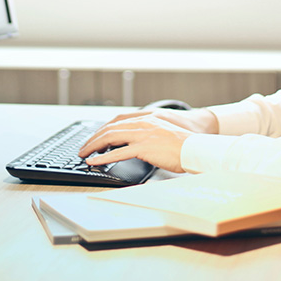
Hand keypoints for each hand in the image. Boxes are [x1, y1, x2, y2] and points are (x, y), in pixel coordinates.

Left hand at [77, 108, 217, 172]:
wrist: (197, 148)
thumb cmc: (184, 145)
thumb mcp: (164, 133)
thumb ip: (149, 135)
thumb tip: (136, 145)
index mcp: (147, 119)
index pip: (118, 120)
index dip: (103, 129)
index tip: (95, 137)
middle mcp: (142, 123)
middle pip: (110, 128)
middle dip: (94, 138)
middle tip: (84, 148)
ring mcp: (142, 135)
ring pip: (110, 137)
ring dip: (94, 146)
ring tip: (84, 154)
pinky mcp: (144, 148)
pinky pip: (118, 153)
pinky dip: (103, 157)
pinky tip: (94, 162)